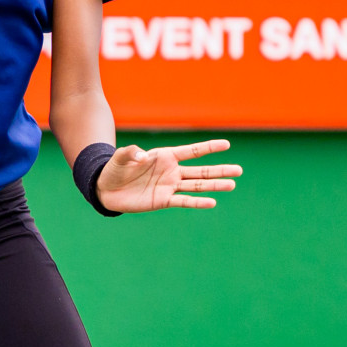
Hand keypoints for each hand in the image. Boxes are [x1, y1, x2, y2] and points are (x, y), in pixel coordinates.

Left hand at [96, 139, 240, 212]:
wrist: (107, 189)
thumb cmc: (115, 169)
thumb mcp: (120, 157)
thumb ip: (131, 153)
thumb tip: (142, 155)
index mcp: (165, 156)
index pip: (191, 151)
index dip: (208, 147)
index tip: (227, 144)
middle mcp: (171, 171)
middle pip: (201, 170)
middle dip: (220, 169)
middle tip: (239, 170)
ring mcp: (169, 186)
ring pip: (197, 185)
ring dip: (214, 185)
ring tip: (232, 184)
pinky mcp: (164, 200)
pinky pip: (184, 201)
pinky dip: (197, 202)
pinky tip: (212, 202)